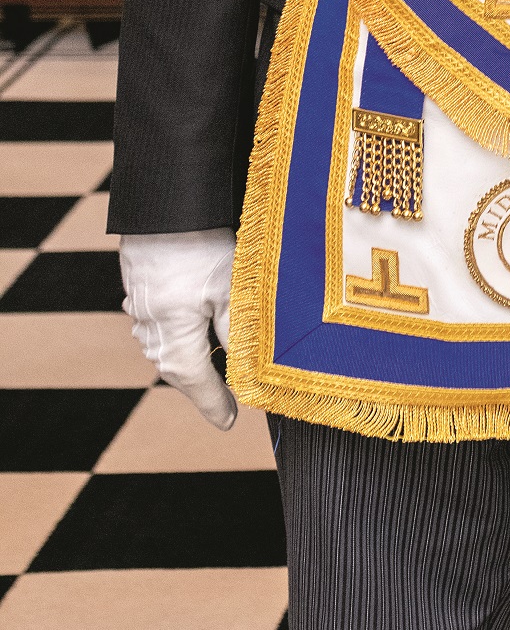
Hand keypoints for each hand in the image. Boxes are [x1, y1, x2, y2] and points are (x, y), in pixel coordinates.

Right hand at [120, 229, 237, 429]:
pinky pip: (162, 325)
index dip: (215, 403)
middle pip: (180, 369)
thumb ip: (236, 332)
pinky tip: (196, 325)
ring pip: (169, 347)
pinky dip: (181, 333)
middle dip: (203, 385)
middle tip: (227, 400)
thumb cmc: (199, 247)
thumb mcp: (229, 291)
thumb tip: (247, 369)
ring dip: (192, 358)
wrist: (161, 208)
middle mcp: (150, 332)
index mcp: (173, 339)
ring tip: (215, 367)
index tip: (230, 422)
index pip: (196, 383)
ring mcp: (141, 312)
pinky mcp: (141, 291)